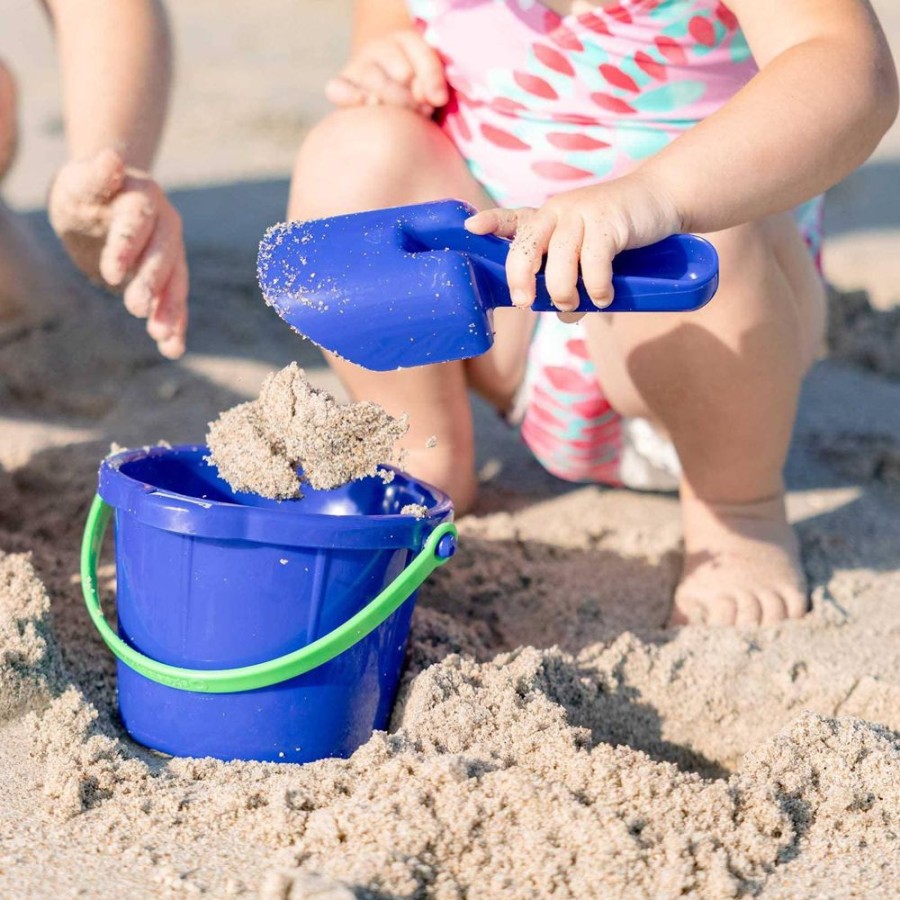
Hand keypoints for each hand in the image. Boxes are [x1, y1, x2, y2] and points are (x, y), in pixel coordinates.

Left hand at [48, 149, 187, 358]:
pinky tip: (172, 349)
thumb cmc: (86, 193)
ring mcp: (172, 254)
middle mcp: (166, 227)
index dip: (126, 247)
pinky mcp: (170, 278)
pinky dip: (176, 325)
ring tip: (161, 337)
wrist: (105, 207)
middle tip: (136, 309)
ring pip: (176, 282)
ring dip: (170, 310)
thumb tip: (111, 157)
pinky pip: (176, 302)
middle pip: (162, 256)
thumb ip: (95, 175)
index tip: (110, 273)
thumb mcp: (81, 183)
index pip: (138, 224)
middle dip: (151, 284)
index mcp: (144, 199)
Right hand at [325, 29, 447, 115]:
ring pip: (372, 79)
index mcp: (403, 40)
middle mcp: (377, 48)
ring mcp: (358, 65)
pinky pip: (337, 88)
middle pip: (397, 70)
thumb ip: (434, 80)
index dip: (428, 82)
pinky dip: (348, 96)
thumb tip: (436, 99)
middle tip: (417, 113)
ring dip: (389, 102)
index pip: (420, 56)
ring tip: (397, 117)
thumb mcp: (429, 74)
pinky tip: (364, 103)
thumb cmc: (414, 85)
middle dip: (409, 97)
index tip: (432, 102)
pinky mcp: (341, 84)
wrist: (384, 83)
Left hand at [464, 173, 682, 319]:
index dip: (491, 222)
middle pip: (526, 248)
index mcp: (545, 218)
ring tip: (573, 305)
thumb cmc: (617, 233)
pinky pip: (594, 262)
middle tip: (526, 302)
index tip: (471, 228)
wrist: (659, 201)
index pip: (511, 218)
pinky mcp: (609, 221)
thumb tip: (565, 315)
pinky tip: (604, 297)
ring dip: (564, 293)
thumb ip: (569, 276)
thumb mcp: (585, 247)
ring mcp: (583, 214)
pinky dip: (597, 288)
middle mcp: (558, 212)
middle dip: (521, 279)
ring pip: (559, 262)